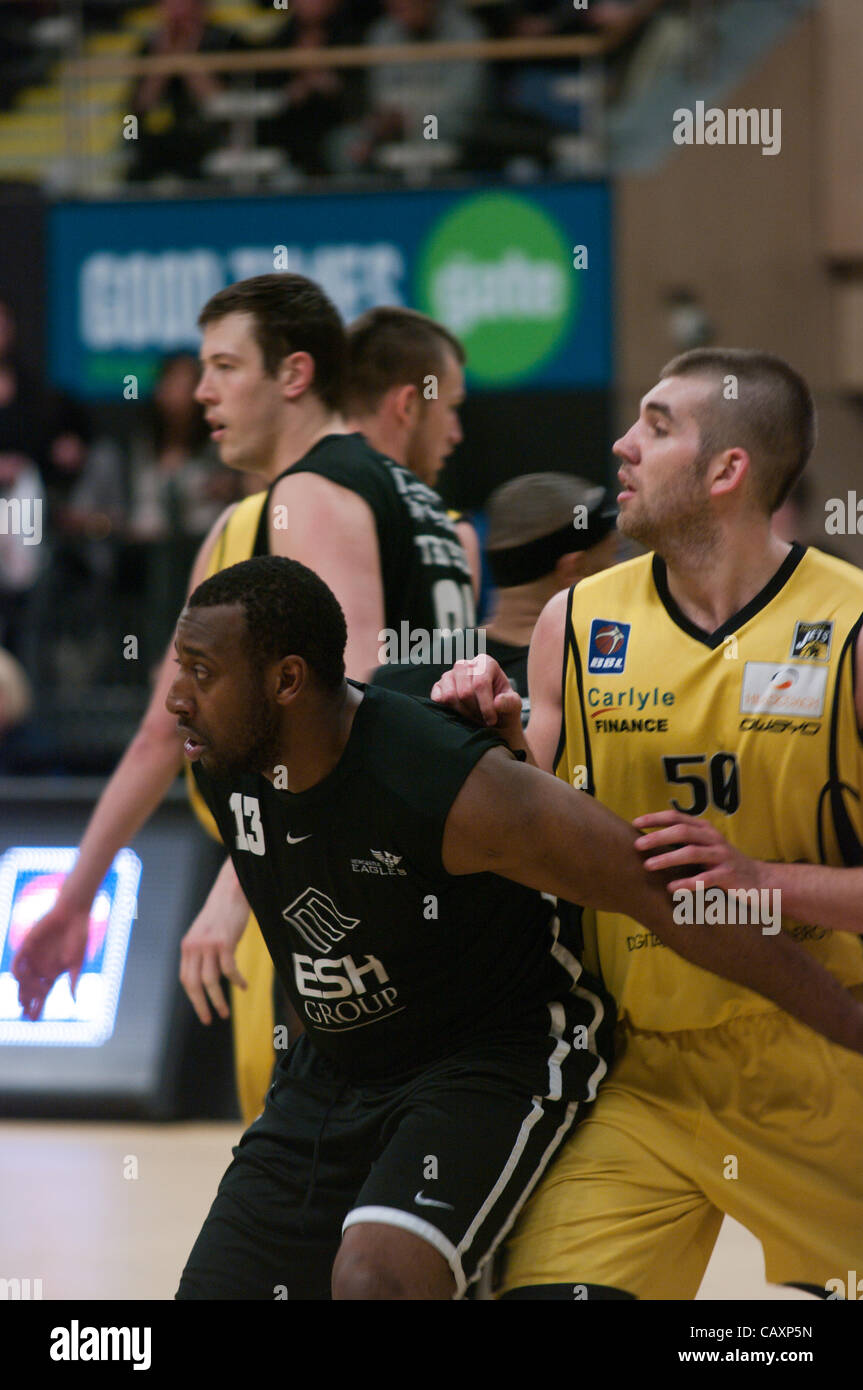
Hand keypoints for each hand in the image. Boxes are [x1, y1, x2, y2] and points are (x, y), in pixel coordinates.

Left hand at [12, 901, 89, 1020]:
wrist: (73, 914)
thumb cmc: (79, 938)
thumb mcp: (77, 962)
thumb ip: (73, 981)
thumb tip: (74, 1001)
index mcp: (53, 973)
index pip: (42, 995)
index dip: (37, 1007)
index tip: (33, 1020)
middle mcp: (40, 968)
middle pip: (29, 990)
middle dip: (27, 1002)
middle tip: (25, 1013)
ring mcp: (33, 958)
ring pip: (22, 979)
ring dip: (24, 989)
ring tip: (25, 998)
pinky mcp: (26, 946)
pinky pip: (17, 962)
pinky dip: (17, 972)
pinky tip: (20, 979)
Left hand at [180, 897, 247, 1024]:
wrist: (232, 890)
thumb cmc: (223, 912)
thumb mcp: (206, 932)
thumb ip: (203, 950)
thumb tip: (207, 974)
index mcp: (187, 946)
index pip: (186, 979)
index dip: (193, 997)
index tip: (202, 1010)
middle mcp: (194, 947)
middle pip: (194, 984)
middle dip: (201, 1006)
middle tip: (209, 1020)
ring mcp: (208, 945)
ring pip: (211, 982)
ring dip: (218, 1000)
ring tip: (225, 1013)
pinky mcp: (224, 942)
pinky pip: (229, 970)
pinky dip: (236, 981)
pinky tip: (243, 986)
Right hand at [431, 656, 522, 741]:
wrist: (491, 720)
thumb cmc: (503, 710)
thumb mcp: (513, 707)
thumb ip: (510, 703)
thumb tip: (497, 702)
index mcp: (485, 663)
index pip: (480, 683)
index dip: (486, 706)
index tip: (492, 720)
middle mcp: (466, 664)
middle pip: (465, 691)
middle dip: (475, 711)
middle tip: (483, 721)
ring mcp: (450, 674)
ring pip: (450, 696)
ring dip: (463, 713)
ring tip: (474, 718)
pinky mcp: (439, 686)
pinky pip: (437, 698)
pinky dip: (448, 710)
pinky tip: (460, 714)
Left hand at [633, 810, 764, 894]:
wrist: (761, 881)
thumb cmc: (723, 865)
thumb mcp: (705, 848)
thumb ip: (684, 842)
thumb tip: (648, 842)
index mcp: (705, 829)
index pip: (677, 817)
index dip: (656, 818)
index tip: (635, 823)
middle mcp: (713, 839)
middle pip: (682, 832)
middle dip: (658, 837)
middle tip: (637, 845)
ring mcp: (722, 857)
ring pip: (692, 853)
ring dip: (668, 858)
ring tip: (648, 866)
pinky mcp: (729, 876)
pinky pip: (706, 879)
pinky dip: (687, 883)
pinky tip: (671, 888)